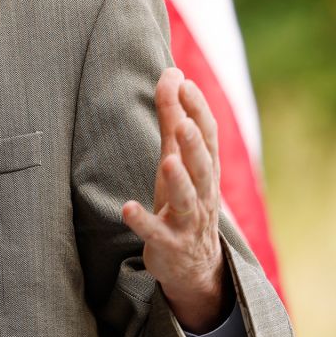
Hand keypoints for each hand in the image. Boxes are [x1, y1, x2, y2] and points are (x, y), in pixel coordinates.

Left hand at [122, 69, 227, 332]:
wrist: (194, 265)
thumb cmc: (183, 199)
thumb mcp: (177, 158)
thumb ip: (173, 117)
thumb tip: (173, 72)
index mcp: (205, 170)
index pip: (208, 136)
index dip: (199, 110)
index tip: (185, 82)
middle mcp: (202, 194)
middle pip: (203, 168)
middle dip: (195, 145)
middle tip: (185, 123)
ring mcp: (187, 222)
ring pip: (187, 200)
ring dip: (178, 181)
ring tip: (168, 161)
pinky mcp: (169, 245)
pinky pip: (157, 234)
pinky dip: (143, 221)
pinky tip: (127, 208)